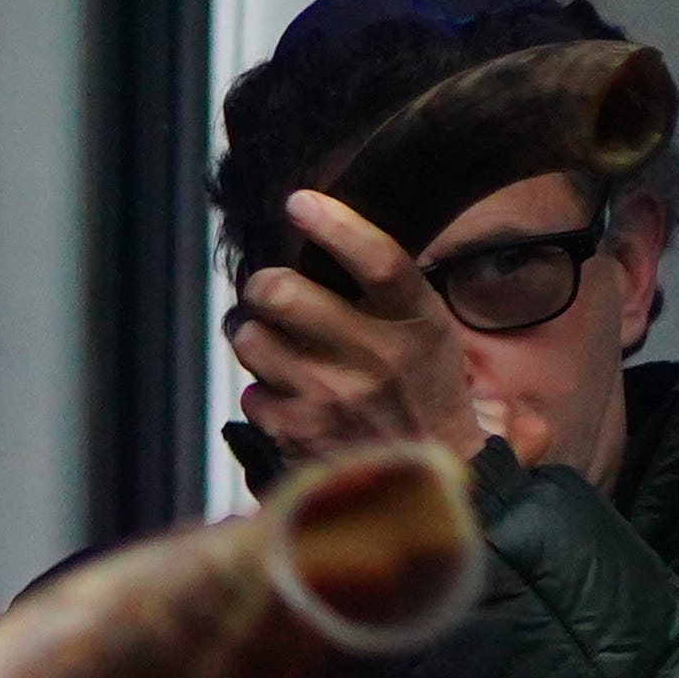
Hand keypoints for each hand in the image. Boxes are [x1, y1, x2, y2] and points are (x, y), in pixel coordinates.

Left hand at [228, 193, 486, 470]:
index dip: (336, 226)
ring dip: (254, 336)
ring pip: (251, 338)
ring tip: (277, 345)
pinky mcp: (296, 432)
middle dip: (264, 284)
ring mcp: (331, 396)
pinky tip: (290, 396)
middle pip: (283, 294)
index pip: (378, 261)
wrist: (425, 475)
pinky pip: (250, 390)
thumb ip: (384, 296)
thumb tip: (322, 245)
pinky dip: (262, 390)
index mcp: (417, 323)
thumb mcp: (428, 334)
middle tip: (269, 290)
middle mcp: (375, 357)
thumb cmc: (420, 393)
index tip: (299, 202)